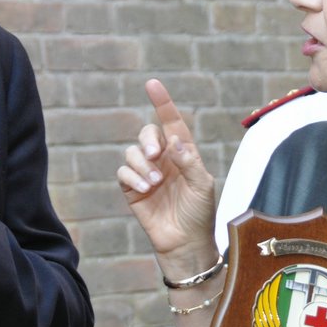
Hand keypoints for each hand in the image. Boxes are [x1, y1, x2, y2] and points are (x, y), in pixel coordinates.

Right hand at [116, 79, 218, 271]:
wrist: (185, 243)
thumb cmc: (199, 213)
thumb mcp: (203, 186)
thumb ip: (190, 162)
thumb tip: (173, 141)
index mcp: (183, 153)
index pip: (172, 122)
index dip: (162, 102)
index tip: (152, 84)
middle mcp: (163, 159)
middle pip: (147, 133)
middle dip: (148, 139)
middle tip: (155, 154)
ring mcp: (147, 173)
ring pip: (132, 152)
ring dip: (142, 164)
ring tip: (155, 182)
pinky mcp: (133, 188)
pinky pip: (124, 172)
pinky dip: (133, 177)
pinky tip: (146, 189)